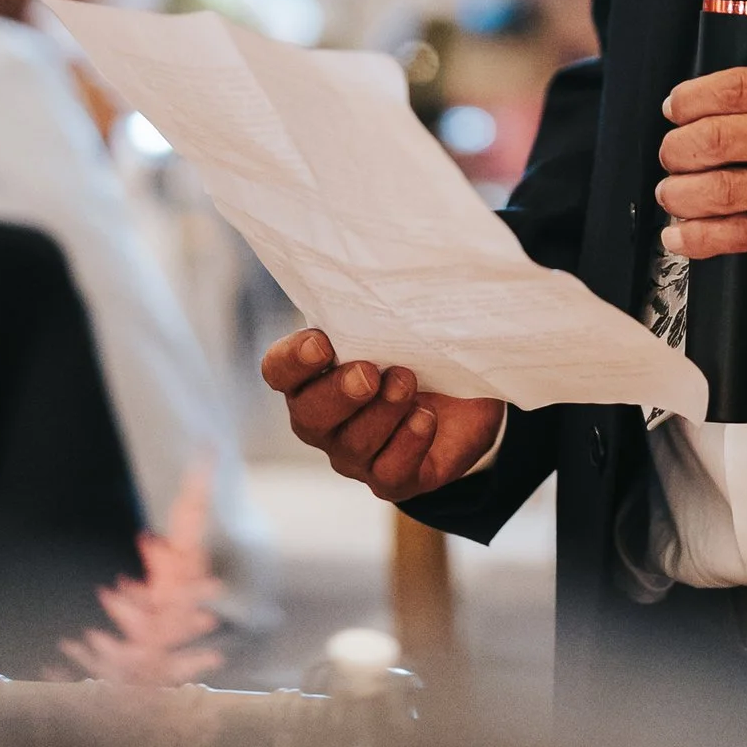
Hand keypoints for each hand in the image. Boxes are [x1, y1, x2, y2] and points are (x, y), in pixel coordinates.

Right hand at [260, 330, 504, 499]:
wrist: (467, 398)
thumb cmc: (420, 350)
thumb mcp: (403, 324)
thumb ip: (384, 308)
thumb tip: (393, 266)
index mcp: (314, 374)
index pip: (279, 370)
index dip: (293, 360)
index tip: (321, 342)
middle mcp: (325, 419)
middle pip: (309, 415)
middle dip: (339, 393)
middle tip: (369, 373)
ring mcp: (355, 454)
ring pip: (352, 444)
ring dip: (383, 412)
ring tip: (409, 383)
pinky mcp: (393, 479)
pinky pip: (388, 474)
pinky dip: (407, 444)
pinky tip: (425, 419)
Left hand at [657, 63, 746, 279]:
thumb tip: (739, 102)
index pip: (736, 86)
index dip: (690, 98)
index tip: (676, 107)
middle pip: (716, 137)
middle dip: (677, 149)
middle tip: (671, 154)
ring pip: (721, 190)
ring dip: (681, 195)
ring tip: (672, 195)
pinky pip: (745, 236)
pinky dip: (703, 239)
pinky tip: (684, 237)